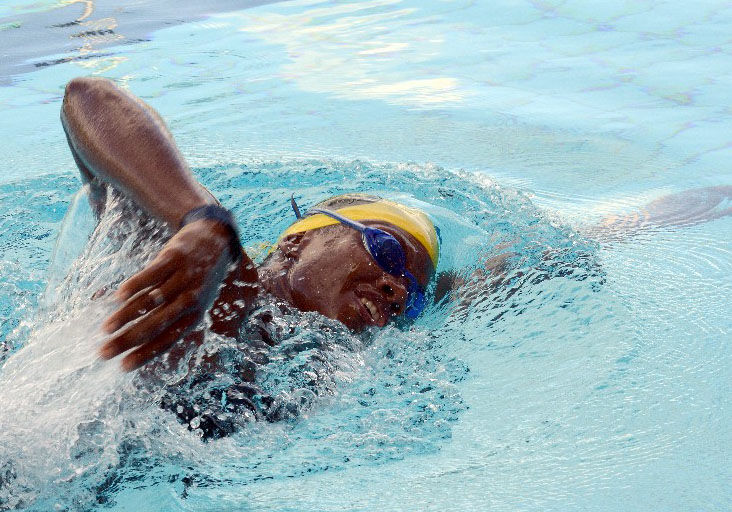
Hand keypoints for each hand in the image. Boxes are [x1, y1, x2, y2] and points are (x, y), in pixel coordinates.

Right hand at [100, 219, 233, 370]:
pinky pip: (153, 274)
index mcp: (194, 315)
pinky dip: (136, 285)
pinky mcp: (174, 257)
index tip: (122, 367)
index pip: (167, 340)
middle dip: (128, 341)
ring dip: (126, 317)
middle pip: (155, 325)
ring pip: (151, 301)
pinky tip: (118, 296)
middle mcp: (190, 299)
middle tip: (103, 353)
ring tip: (105, 329)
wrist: (216, 240)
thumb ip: (171, 320)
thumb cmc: (198, 279)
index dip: (144, 354)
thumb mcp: (194, 303)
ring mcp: (183, 278)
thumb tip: (142, 343)